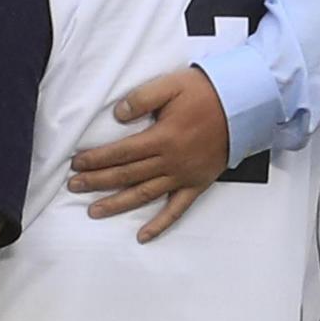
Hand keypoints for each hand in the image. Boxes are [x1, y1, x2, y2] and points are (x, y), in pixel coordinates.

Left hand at [68, 67, 228, 243]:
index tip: (77, 164)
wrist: (245, 106)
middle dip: (97, 181)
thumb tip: (117, 116)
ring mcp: (184, 176)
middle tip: (74, 186)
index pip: (120, 153)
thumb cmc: (208, 93)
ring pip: (144, 195)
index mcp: (162, 138)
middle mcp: (170, 162)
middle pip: (127, 175)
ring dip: (117, 204)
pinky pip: (177, 210)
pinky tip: (143, 235)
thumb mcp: (171, 84)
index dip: (96, 159)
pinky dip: (160, 225)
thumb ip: (141, 98)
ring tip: (94, 211)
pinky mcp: (197, 184)